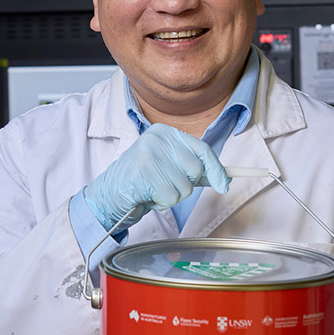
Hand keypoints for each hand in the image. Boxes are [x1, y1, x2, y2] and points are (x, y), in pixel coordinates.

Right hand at [83, 123, 228, 232]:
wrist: (109, 194)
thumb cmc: (141, 181)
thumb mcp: (168, 166)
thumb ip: (194, 168)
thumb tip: (224, 177)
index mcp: (165, 132)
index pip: (203, 149)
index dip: (216, 169)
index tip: (224, 185)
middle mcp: (158, 138)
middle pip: (196, 169)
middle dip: (184, 185)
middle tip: (164, 184)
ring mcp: (149, 154)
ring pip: (185, 187)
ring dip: (171, 196)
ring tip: (153, 189)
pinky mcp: (143, 173)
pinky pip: (171, 197)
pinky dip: (162, 203)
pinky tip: (148, 196)